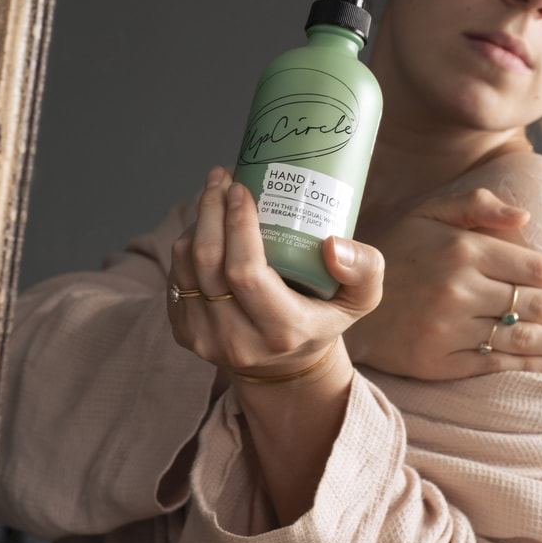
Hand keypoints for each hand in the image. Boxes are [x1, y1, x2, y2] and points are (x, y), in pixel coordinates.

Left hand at [168, 167, 383, 378]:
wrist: (284, 364)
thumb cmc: (323, 317)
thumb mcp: (360, 299)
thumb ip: (365, 270)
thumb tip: (333, 244)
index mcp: (283, 331)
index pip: (246, 272)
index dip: (237, 224)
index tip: (241, 188)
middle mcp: (238, 341)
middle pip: (208, 263)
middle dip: (210, 209)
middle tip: (222, 177)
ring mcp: (206, 340)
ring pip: (185, 265)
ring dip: (196, 222)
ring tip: (215, 195)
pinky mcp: (185, 333)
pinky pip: (176, 276)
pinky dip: (187, 244)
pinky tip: (207, 228)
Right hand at [345, 188, 541, 378]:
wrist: (339, 298)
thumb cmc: (391, 250)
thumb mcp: (427, 213)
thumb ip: (477, 208)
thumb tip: (526, 218)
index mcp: (462, 250)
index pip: (536, 269)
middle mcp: (459, 290)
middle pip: (538, 305)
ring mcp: (450, 329)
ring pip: (523, 338)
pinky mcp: (439, 361)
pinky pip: (495, 364)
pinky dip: (532, 365)